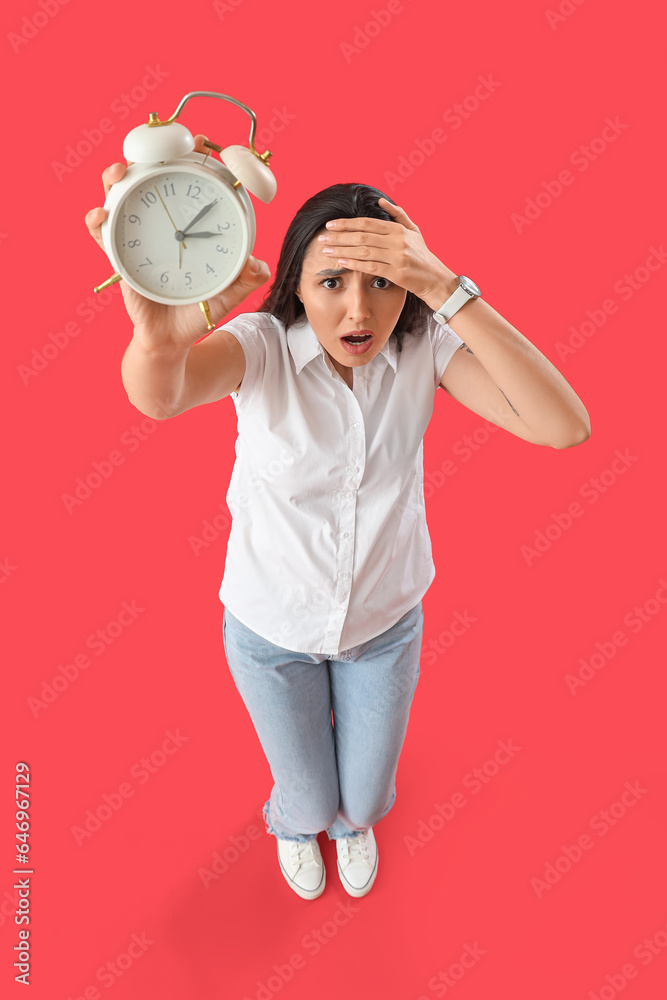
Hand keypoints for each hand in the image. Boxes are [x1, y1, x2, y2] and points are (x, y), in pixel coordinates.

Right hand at [84, 134, 270, 350]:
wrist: (173, 339)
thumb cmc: (199, 310)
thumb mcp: (228, 293)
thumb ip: (245, 279)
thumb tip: (259, 266)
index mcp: (187, 225)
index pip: (188, 182)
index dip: (192, 156)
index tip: (202, 142)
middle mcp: (160, 224)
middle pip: (148, 178)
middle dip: (146, 155)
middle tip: (155, 148)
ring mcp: (135, 237)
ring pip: (118, 197)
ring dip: (114, 179)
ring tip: (118, 174)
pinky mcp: (118, 256)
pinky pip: (102, 234)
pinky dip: (97, 222)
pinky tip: (99, 216)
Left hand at [318, 197, 456, 306]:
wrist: (437, 280)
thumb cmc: (423, 257)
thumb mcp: (414, 231)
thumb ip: (398, 215)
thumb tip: (381, 201)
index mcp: (398, 229)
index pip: (367, 223)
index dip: (346, 223)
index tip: (330, 225)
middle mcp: (397, 240)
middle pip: (362, 236)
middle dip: (339, 236)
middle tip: (322, 238)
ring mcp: (397, 256)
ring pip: (363, 251)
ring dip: (342, 250)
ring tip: (326, 250)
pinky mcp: (397, 272)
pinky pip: (370, 267)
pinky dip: (354, 264)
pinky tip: (341, 262)